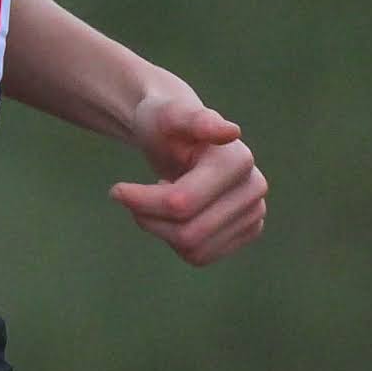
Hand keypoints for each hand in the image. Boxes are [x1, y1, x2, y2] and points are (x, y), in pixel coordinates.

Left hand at [111, 82, 265, 265]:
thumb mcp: (168, 114)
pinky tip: (177, 215)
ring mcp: (255, 212)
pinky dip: (178, 242)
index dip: (142, 202)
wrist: (182, 141)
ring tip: (157, 203)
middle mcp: (254, 189)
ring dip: (163, 230)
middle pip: (188, 233)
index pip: (180, 203)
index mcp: (237, 160)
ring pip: (194, 250)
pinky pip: (202, 257)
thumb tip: (231, 131)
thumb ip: (193, 118)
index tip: (116, 190)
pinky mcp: (249, 231)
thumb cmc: (167, 124)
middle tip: (133, 198)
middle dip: (150, 219)